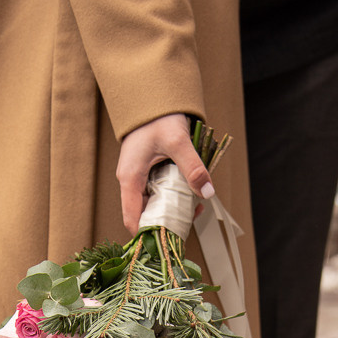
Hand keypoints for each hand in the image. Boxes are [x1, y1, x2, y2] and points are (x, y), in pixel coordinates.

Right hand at [117, 113, 213, 234]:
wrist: (151, 96)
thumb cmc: (157, 116)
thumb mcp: (177, 142)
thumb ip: (193, 168)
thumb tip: (207, 193)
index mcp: (130, 179)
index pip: (132, 219)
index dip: (148, 234)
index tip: (167, 241)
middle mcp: (131, 182)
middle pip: (144, 215)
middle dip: (166, 223)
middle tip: (189, 223)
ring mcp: (139, 178)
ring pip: (154, 205)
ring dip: (173, 210)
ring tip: (195, 208)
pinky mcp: (148, 173)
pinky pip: (159, 193)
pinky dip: (174, 198)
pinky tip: (191, 194)